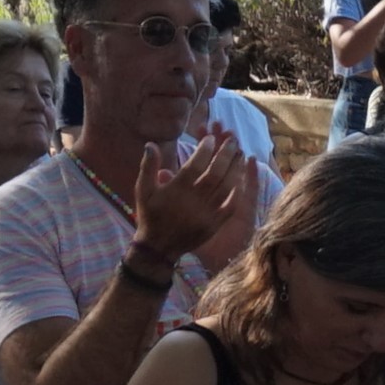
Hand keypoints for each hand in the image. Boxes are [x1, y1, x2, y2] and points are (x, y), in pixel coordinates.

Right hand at [131, 130, 257, 269]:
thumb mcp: (143, 190)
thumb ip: (148, 166)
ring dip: (234, 169)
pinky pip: (230, 205)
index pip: (195, 164)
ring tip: (240, 153)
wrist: (158, 247)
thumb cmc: (150, 215)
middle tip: (232, 140)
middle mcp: (194, 200)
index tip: (210, 137)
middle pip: (215, 173)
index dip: (205, 148)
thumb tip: (151, 143)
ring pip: (226, 187)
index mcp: (177, 190)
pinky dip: (237, 191)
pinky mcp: (215, 224)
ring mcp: (207, 213)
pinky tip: (241, 179)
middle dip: (225, 154)